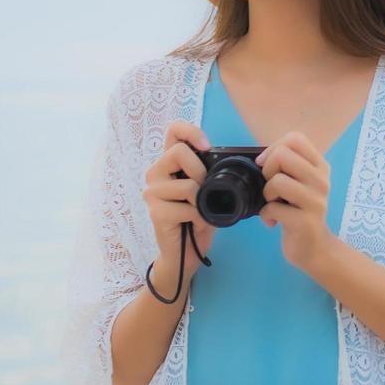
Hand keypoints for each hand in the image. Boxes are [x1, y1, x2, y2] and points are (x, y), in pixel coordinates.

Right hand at [142, 120, 217, 275]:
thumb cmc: (199, 218)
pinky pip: (187, 208)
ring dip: (202, 200)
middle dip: (201, 171)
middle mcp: (156, 173)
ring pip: (186, 184)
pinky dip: (200, 217)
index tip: (207, 146)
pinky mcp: (156, 212)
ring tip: (200, 210)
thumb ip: (210, 172)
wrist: (186, 253)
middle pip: (177, 152)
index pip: (173, 132)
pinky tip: (196, 223)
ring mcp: (152, 193)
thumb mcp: (209, 190)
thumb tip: (232, 159)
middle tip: (206, 190)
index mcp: (170, 163)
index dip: (190, 131)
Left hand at [256, 130, 333, 270]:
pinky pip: (273, 208)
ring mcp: (316, 201)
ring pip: (278, 181)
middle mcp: (322, 180)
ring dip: (267, 194)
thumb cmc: (301, 212)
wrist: (314, 247)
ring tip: (274, 204)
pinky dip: (266, 215)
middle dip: (268, 170)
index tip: (269, 167)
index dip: (274, 148)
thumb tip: (261, 159)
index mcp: (320, 167)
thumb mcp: (299, 184)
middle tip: (272, 188)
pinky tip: (273, 222)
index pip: (295, 138)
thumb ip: (287, 167)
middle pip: (283, 155)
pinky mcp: (306, 221)